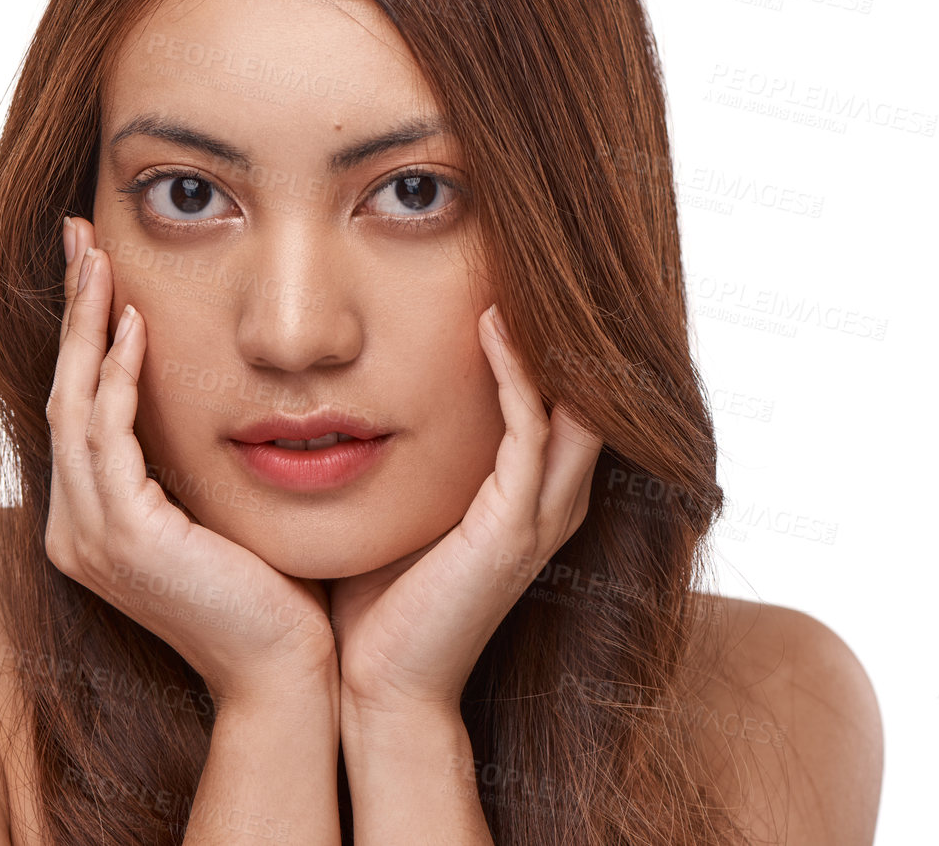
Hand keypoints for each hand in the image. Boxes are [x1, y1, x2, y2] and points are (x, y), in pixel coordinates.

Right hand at [44, 216, 338, 706]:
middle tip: (80, 235)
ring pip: (75, 403)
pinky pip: (109, 435)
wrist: (290, 672)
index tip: (97, 267)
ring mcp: (92, 535)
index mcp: (94, 522)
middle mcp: (76, 528)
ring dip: (88, 324)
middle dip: (73, 309)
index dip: (83, 332)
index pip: (79, 407)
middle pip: (62, 392)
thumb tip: (208, 389)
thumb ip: (193, 457)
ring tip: (100, 258)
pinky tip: (135, 326)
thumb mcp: (220, 507)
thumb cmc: (273, 593)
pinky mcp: (125, 536)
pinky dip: (117, 375)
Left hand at [327, 304, 602, 715]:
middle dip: (568, 324)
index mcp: (527, 496)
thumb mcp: (398, 504)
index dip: (549, 335)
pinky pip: (530, 431)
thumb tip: (349, 391)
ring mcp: (537, 516)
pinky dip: (515, 374)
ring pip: (572, 400)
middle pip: (588, 390)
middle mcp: (549, 501)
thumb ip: (401, 453)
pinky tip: (490, 326)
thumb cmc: (376, 600)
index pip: (562, 395)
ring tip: (517, 270)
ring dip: (546, 335)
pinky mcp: (512, 528)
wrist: (375, 686)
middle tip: (538, 252)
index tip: (512, 269)